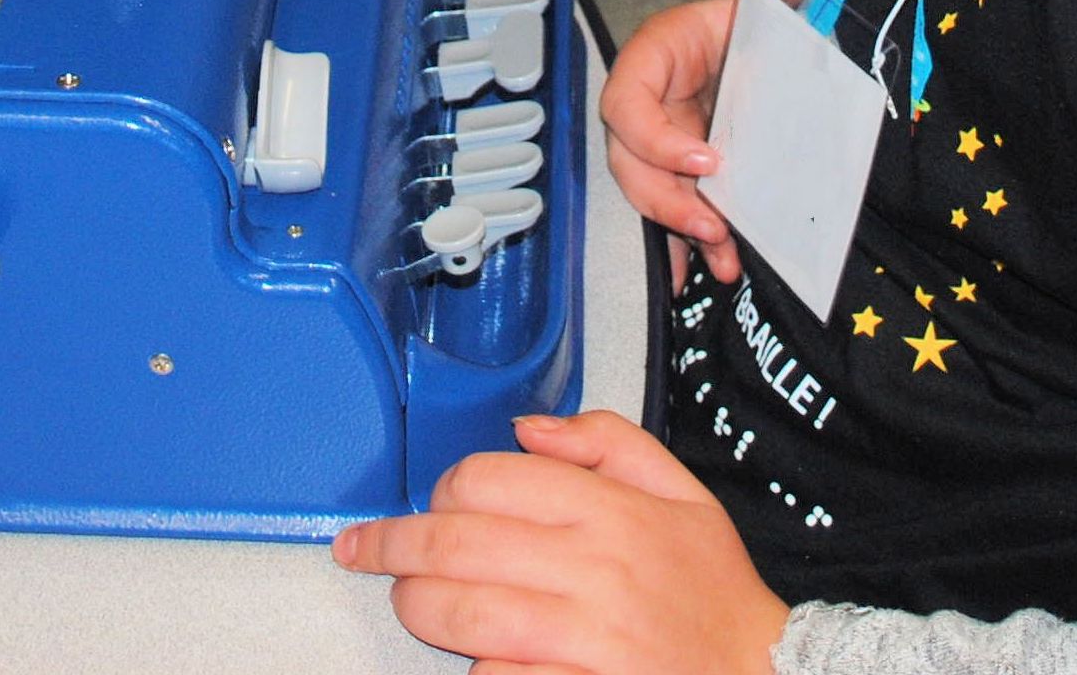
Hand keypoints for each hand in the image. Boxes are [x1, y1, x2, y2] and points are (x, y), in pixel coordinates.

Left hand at [334, 411, 789, 674]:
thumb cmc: (712, 591)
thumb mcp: (681, 491)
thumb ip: (606, 442)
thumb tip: (527, 426)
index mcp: (610, 511)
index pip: (488, 479)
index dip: (444, 488)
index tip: (431, 501)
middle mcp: (593, 568)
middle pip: (456, 542)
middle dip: (393, 544)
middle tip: (363, 548)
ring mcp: (584, 637)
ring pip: (459, 611)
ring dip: (414, 604)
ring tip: (404, 598)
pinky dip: (473, 668)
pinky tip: (472, 656)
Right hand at [605, 0, 820, 291]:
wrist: (787, 51)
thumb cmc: (773, 24)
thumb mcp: (778, 6)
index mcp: (660, 51)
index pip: (627, 100)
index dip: (657, 137)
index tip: (709, 160)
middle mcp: (652, 99)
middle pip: (628, 158)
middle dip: (666, 198)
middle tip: (712, 223)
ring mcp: (664, 138)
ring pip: (649, 191)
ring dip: (680, 228)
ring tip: (722, 254)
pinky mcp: (684, 170)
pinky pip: (670, 210)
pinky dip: (681, 245)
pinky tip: (698, 272)